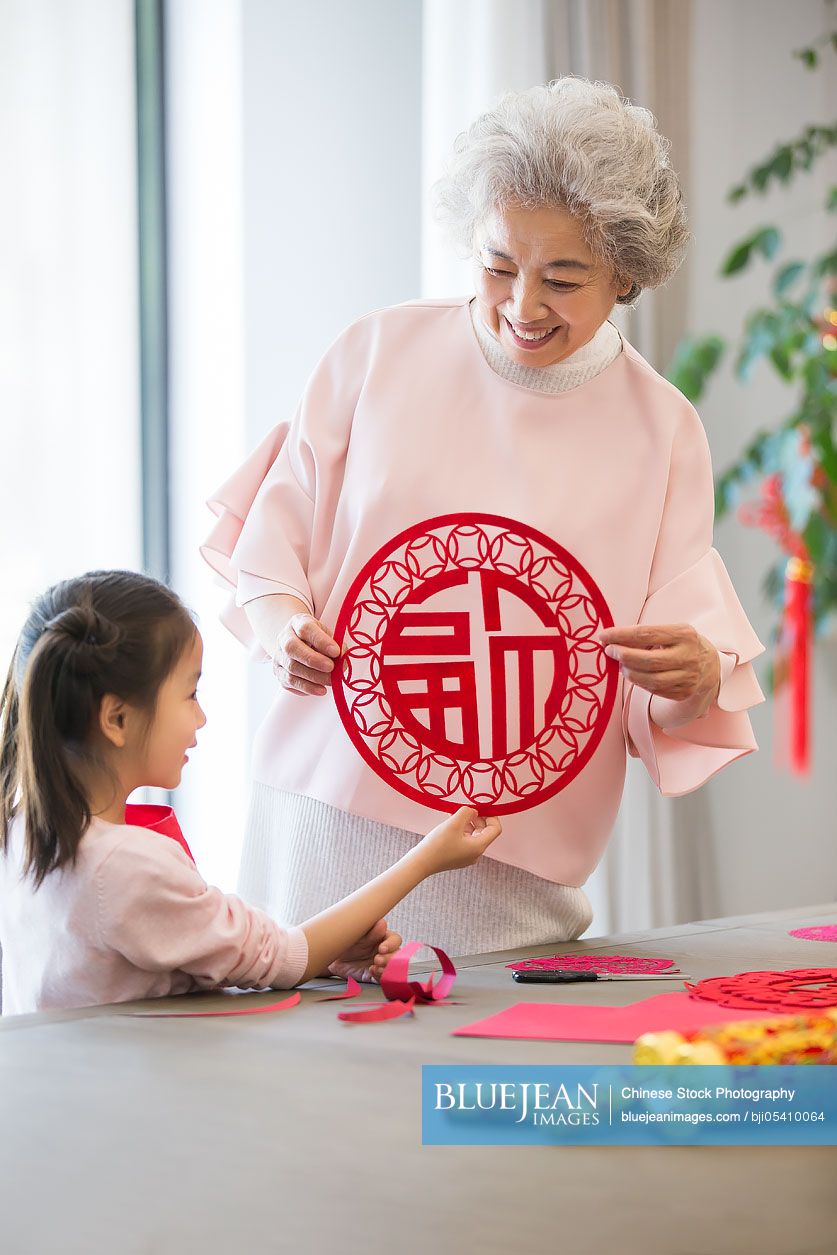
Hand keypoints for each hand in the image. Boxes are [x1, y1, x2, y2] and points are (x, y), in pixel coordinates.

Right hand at [272, 613, 340, 695]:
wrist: (298, 642)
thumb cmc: (316, 637)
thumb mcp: (327, 633)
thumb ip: (336, 644)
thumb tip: (343, 659)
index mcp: (297, 623)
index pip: (305, 629)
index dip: (321, 641)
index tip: (336, 651)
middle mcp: (284, 638)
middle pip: (292, 648)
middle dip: (314, 660)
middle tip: (331, 668)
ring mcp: (279, 656)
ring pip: (291, 668)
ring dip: (313, 677)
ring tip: (331, 681)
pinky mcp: (278, 672)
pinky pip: (290, 683)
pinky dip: (307, 688)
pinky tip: (321, 690)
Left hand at [327, 919, 401, 982]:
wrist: (334, 957)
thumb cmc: (347, 941)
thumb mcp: (356, 935)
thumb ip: (370, 932)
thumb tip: (382, 924)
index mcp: (382, 937)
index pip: (395, 940)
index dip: (391, 944)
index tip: (381, 948)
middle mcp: (385, 950)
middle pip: (397, 955)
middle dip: (389, 958)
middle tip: (377, 959)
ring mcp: (381, 963)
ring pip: (393, 967)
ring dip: (386, 968)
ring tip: (375, 967)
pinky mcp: (375, 975)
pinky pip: (383, 977)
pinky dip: (380, 976)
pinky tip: (372, 972)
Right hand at [417, 806, 501, 873]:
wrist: (421, 863)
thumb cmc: (438, 844)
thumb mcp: (453, 823)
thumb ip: (467, 812)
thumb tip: (473, 811)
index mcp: (479, 846)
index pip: (495, 829)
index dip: (491, 816)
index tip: (480, 807)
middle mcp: (476, 853)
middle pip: (484, 832)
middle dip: (477, 818)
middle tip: (465, 809)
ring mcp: (467, 857)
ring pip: (474, 835)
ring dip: (468, 823)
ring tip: (455, 815)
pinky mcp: (458, 857)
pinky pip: (465, 840)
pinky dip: (461, 830)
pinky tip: (450, 824)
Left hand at [597, 623, 720, 716]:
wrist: (711, 666)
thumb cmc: (683, 644)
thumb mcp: (671, 632)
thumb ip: (646, 635)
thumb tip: (612, 639)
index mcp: (684, 635)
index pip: (646, 634)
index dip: (621, 635)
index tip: (604, 636)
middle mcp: (688, 656)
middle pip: (648, 660)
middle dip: (623, 656)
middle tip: (609, 651)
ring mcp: (688, 677)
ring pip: (650, 679)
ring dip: (629, 672)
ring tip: (621, 664)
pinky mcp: (683, 693)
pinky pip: (654, 690)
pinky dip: (640, 682)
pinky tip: (634, 674)